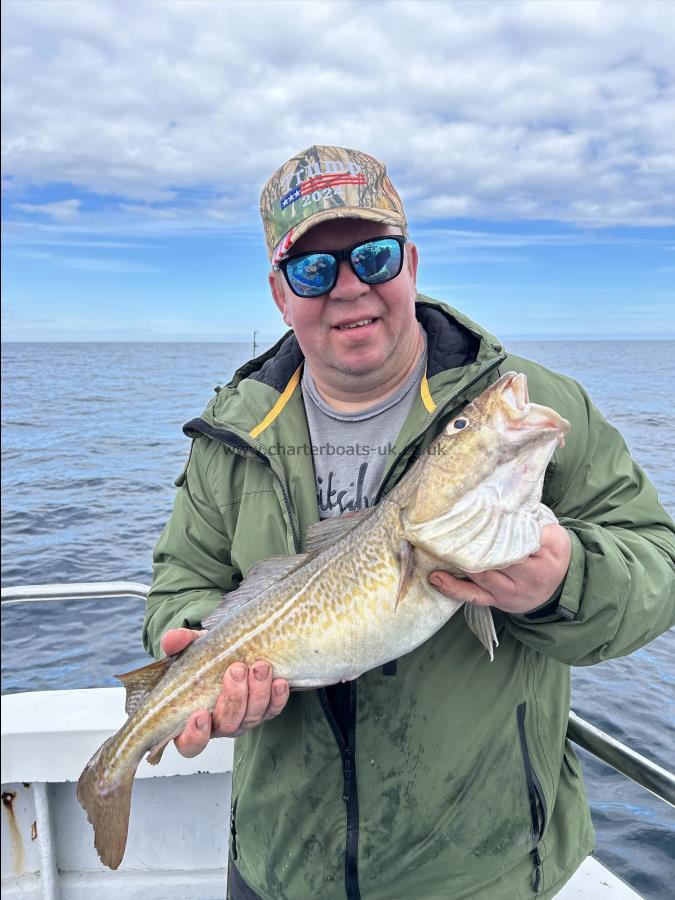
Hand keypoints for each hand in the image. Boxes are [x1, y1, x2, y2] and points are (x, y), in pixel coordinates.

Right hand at [160, 628, 289, 757]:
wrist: (231, 648)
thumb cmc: (203, 656)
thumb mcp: (189, 647)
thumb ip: (178, 643)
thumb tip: (171, 640)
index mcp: (192, 720)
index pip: (190, 743)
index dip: (194, 734)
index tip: (200, 713)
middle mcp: (219, 725)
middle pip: (228, 725)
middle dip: (234, 698)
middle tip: (237, 670)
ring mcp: (244, 719)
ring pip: (252, 717)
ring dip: (258, 692)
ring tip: (259, 667)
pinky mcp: (265, 710)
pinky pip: (273, 710)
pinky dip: (278, 698)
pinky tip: (280, 682)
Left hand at [428, 524, 571, 614]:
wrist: (560, 586)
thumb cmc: (551, 554)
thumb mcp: (553, 534)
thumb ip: (530, 520)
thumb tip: (502, 503)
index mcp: (547, 554)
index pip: (518, 539)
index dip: (496, 527)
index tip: (476, 512)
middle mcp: (530, 577)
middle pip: (497, 558)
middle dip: (472, 544)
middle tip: (448, 527)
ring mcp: (511, 592)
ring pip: (482, 576)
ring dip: (458, 562)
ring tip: (435, 548)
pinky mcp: (498, 602)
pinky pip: (474, 597)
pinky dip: (453, 588)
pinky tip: (436, 578)